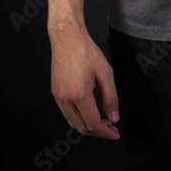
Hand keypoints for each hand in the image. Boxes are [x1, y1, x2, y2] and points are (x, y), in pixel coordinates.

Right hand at [50, 25, 119, 139]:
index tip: (114, 133)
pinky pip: (67, 114)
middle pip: (82, 127)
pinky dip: (79, 118)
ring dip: (88, 126)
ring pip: (73, 122)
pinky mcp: (56, 93)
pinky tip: (88, 113)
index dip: (105, 132)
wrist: (67, 38)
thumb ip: (110, 97)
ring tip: (101, 122)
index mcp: (79, 94)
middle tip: (111, 128)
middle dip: (98, 132)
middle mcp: (66, 99)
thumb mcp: (105, 72)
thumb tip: (113, 117)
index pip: (92, 124)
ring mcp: (59, 97)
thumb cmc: (86, 51)